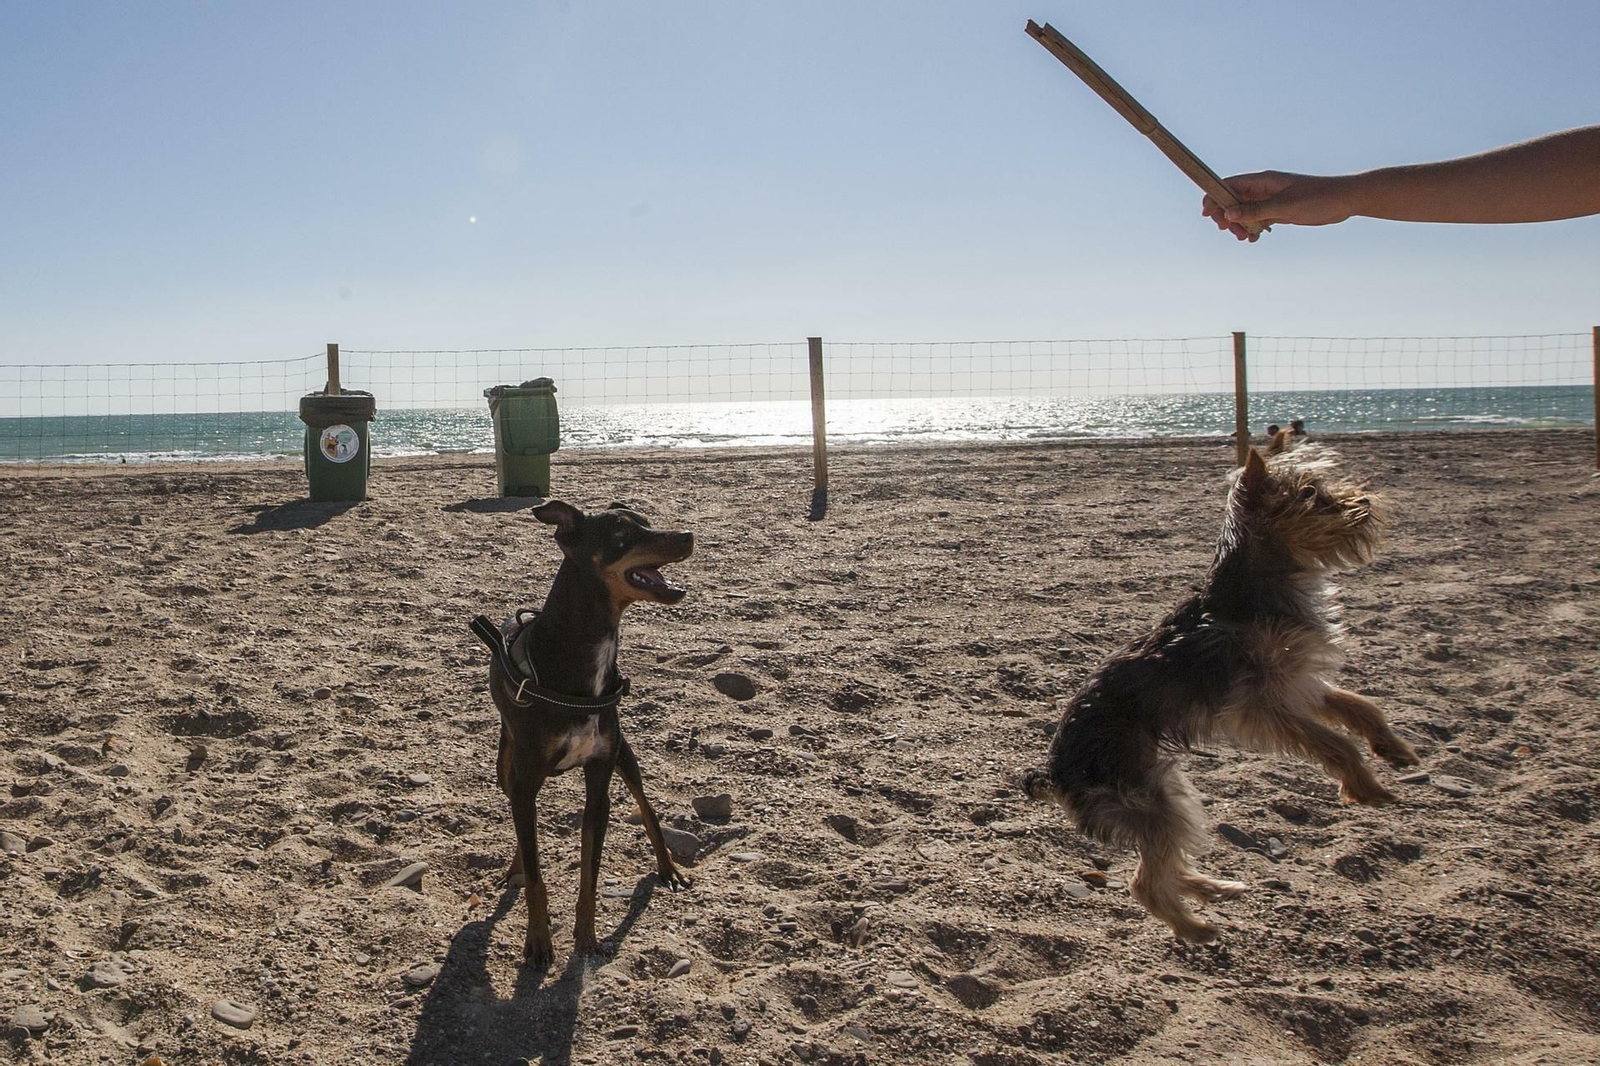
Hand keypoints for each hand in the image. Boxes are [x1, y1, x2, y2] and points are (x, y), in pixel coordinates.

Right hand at [1202, 171, 1353, 240]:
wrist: (1344, 200)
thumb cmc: (1317, 197)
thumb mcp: (1284, 207)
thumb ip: (1255, 211)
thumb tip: (1228, 214)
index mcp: (1263, 180)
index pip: (1229, 184)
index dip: (1214, 197)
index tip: (1207, 214)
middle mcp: (1264, 189)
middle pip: (1233, 200)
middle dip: (1225, 216)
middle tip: (1228, 231)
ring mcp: (1271, 200)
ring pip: (1244, 212)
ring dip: (1239, 225)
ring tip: (1244, 237)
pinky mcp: (1279, 211)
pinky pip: (1258, 220)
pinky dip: (1252, 228)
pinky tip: (1254, 238)